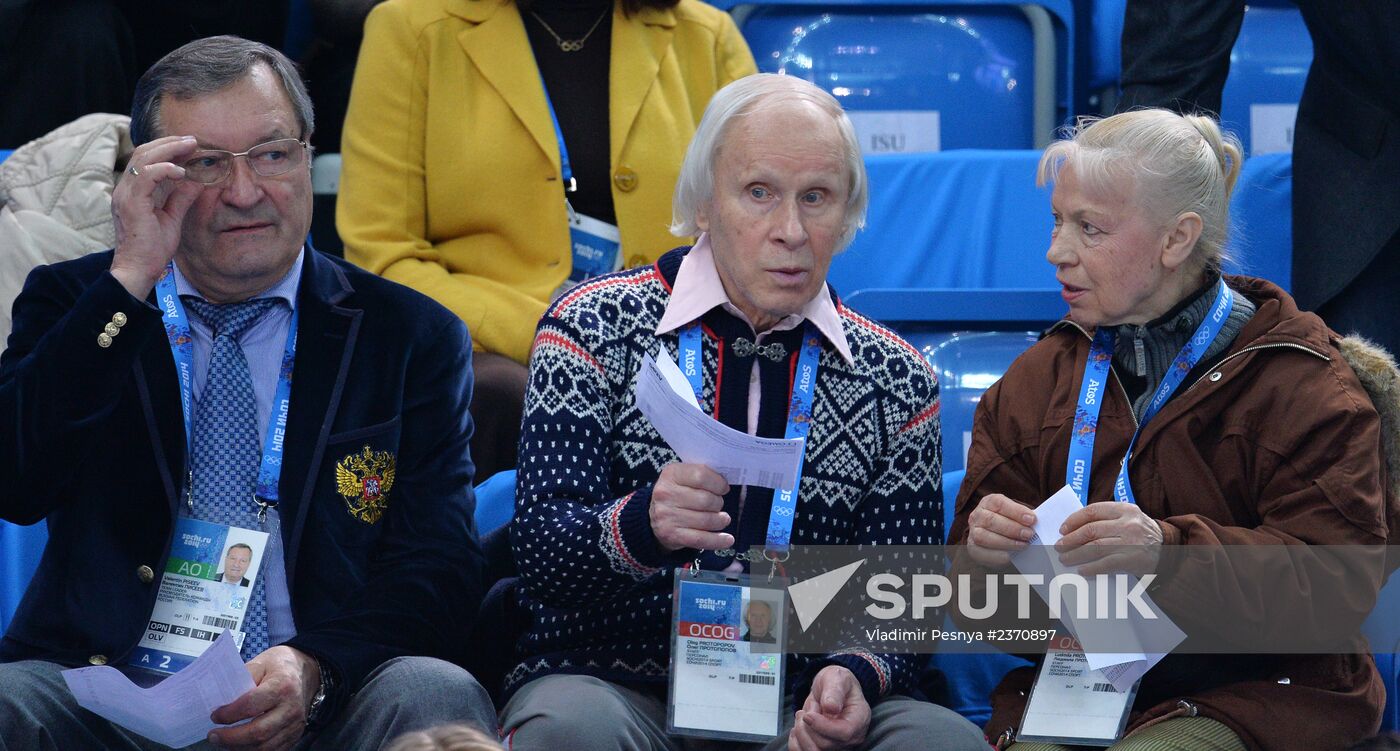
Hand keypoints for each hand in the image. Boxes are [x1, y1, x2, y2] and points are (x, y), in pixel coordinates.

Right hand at [110, 135, 203, 298]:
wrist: (139, 270)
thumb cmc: (152, 248)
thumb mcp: (172, 218)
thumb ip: (181, 198)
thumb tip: (197, 181)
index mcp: (133, 191)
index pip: (147, 160)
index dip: (167, 149)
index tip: (190, 146)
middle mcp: (125, 189)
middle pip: (143, 153)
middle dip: (169, 143)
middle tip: (193, 140)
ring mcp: (125, 195)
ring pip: (143, 159)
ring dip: (168, 150)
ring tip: (190, 146)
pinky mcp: (130, 203)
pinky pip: (146, 176)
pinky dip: (164, 169)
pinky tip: (182, 171)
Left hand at [208, 646, 319, 750]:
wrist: (307, 671)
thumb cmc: (280, 666)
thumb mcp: (260, 663)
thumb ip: (241, 680)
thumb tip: (220, 700)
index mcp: (282, 686)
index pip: (251, 705)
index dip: (229, 714)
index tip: (214, 716)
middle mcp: (291, 708)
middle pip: (258, 732)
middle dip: (231, 738)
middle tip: (213, 736)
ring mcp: (295, 724)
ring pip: (265, 747)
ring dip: (239, 747)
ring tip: (223, 742)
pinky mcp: (295, 734)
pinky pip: (273, 750)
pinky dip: (253, 750)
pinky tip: (240, 745)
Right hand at [650, 463, 732, 551]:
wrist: (654, 517)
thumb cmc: (677, 494)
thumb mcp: (684, 477)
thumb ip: (702, 475)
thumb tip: (724, 484)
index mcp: (671, 474)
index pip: (701, 475)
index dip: (718, 483)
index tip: (724, 488)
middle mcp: (665, 494)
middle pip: (706, 500)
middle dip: (719, 503)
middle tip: (718, 505)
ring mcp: (667, 516)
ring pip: (706, 520)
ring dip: (720, 521)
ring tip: (723, 519)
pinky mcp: (671, 535)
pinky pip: (701, 539)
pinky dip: (717, 541)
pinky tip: (728, 540)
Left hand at [788, 665, 869, 750]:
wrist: (831, 690)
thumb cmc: (837, 683)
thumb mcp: (837, 678)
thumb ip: (834, 691)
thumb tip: (831, 707)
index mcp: (859, 719)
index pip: (844, 733)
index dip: (823, 726)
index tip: (808, 714)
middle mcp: (851, 737)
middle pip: (825, 744)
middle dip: (809, 724)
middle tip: (810, 707)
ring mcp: (837, 745)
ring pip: (813, 750)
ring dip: (801, 732)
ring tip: (803, 714)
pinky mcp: (823, 748)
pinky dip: (795, 741)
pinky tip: (798, 725)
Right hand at [964, 493, 1036, 566]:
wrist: (997, 540)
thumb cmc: (1010, 524)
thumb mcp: (1016, 516)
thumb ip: (1025, 518)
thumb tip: (1039, 524)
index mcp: (989, 502)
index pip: (999, 503)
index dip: (1016, 511)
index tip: (1032, 519)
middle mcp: (977, 515)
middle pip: (991, 520)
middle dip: (1012, 528)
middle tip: (1029, 534)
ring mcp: (973, 532)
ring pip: (984, 537)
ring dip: (1006, 542)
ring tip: (1024, 545)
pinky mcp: (973, 548)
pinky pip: (983, 552)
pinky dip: (998, 555)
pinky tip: (1012, 556)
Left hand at [1056, 502, 1163, 575]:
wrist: (1168, 548)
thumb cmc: (1140, 532)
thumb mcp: (1128, 517)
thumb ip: (1106, 519)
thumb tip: (1073, 529)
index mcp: (1124, 509)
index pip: (1092, 511)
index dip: (1073, 520)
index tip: (1062, 529)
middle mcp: (1128, 523)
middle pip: (1091, 530)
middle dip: (1071, 539)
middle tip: (1059, 546)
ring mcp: (1131, 542)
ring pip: (1095, 547)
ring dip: (1076, 554)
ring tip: (1065, 559)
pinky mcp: (1133, 559)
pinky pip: (1106, 564)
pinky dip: (1091, 567)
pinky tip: (1082, 570)